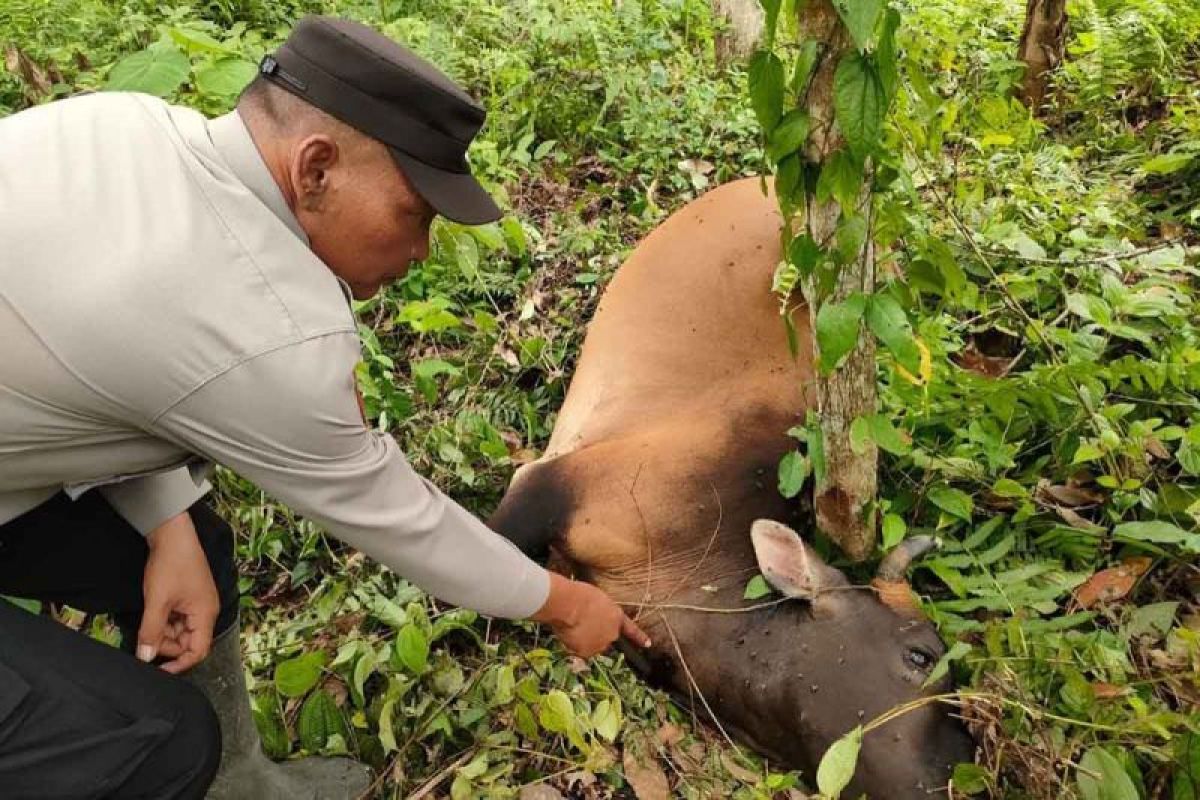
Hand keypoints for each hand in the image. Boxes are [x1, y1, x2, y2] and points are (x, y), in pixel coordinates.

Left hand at [138, 511, 218, 673]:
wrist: (172, 533)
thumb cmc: (171, 564)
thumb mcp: (157, 601)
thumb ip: (152, 631)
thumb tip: (146, 657)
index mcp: (205, 614)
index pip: (197, 651)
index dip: (178, 664)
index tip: (157, 670)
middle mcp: (205, 611)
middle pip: (187, 642)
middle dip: (166, 643)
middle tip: (145, 636)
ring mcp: (197, 604)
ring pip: (180, 630)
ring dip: (163, 630)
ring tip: (149, 616)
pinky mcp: (188, 597)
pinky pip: (177, 618)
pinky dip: (164, 619)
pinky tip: (154, 609)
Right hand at [530, 573, 651, 658]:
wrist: (572, 604)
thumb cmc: (580, 595)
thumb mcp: (596, 599)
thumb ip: (599, 612)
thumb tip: (590, 619)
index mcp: (616, 616)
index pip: (630, 629)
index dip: (639, 637)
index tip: (648, 644)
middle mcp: (612, 633)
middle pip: (605, 639)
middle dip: (595, 636)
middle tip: (579, 624)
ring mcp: (601, 644)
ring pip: (591, 646)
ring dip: (582, 640)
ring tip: (572, 625)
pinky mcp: (588, 651)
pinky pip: (578, 650)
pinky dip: (573, 644)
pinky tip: (568, 632)